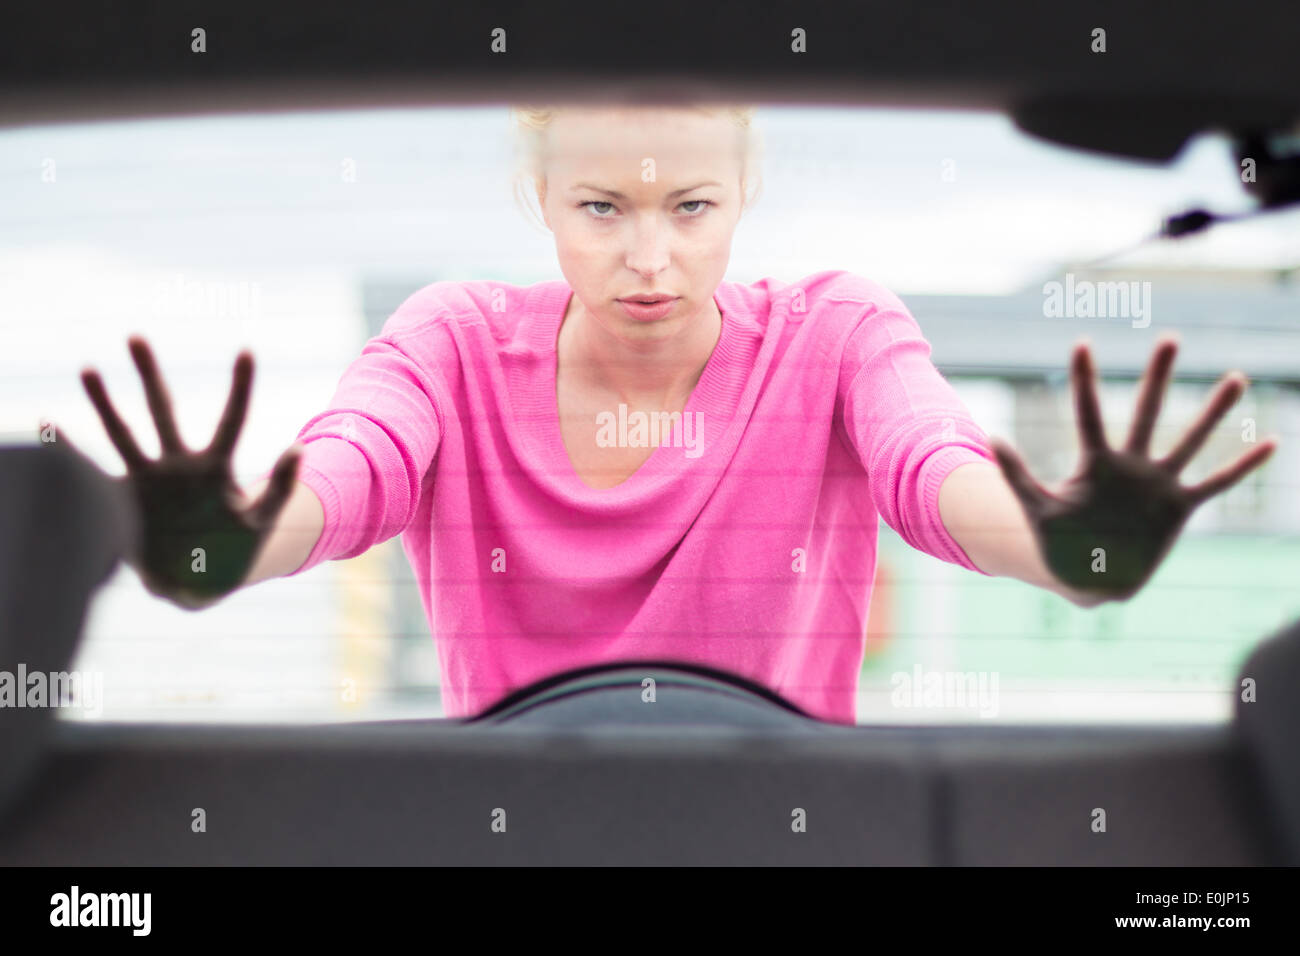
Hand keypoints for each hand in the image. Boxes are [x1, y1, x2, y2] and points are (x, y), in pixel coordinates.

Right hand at [66, 337, 301, 609]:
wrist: (197, 582)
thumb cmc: (235, 551)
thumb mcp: (262, 522)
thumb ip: (280, 489)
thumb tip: (299, 447)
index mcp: (217, 468)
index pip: (232, 419)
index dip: (240, 387)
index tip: (246, 350)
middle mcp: (179, 465)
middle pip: (162, 411)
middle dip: (149, 375)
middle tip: (135, 336)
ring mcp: (148, 479)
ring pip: (122, 433)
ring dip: (104, 402)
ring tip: (89, 368)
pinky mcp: (124, 498)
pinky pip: (92, 470)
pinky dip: (68, 451)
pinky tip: (47, 424)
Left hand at [989, 335, 1276, 602]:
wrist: (1087, 578)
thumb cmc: (1058, 544)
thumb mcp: (1035, 509)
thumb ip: (1016, 475)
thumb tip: (992, 437)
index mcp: (1094, 463)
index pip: (1088, 413)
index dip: (1084, 380)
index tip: (1083, 343)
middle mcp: (1130, 465)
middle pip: (1145, 412)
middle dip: (1157, 377)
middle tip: (1170, 338)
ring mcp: (1157, 484)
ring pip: (1189, 439)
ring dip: (1212, 411)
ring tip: (1236, 378)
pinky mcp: (1179, 508)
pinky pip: (1216, 483)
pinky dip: (1241, 466)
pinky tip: (1270, 444)